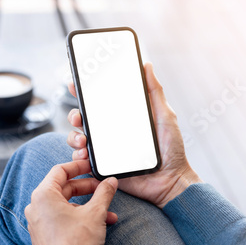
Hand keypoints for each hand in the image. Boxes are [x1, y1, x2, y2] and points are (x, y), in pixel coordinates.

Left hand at [25, 160, 118, 244]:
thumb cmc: (74, 244)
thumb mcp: (95, 213)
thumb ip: (104, 193)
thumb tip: (110, 182)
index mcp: (44, 195)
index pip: (60, 170)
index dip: (79, 166)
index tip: (91, 165)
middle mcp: (37, 207)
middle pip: (64, 187)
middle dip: (88, 187)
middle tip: (103, 187)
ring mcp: (40, 222)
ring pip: (66, 203)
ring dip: (89, 204)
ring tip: (107, 209)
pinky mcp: (46, 234)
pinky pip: (64, 217)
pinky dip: (81, 216)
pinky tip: (100, 222)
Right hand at [66, 62, 201, 208]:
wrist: (171, 179)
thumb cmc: (171, 148)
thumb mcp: (165, 115)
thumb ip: (155, 92)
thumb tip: (147, 65)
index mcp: (122, 118)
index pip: (99, 101)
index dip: (84, 92)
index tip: (76, 83)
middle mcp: (111, 131)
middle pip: (84, 118)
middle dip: (75, 113)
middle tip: (79, 115)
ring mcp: (105, 149)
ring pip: (78, 137)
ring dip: (74, 135)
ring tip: (83, 139)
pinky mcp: (103, 166)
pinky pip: (83, 160)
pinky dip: (79, 155)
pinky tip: (85, 153)